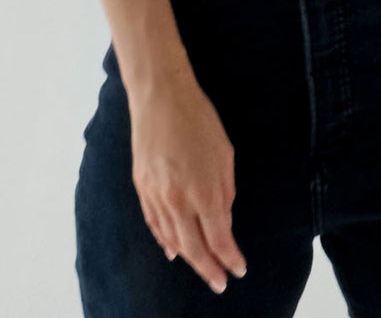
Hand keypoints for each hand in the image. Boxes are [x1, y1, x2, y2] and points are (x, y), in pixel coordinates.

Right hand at [128, 72, 248, 293]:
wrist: (159, 97)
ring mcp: (156, 195)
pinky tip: (171, 251)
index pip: (219, 239)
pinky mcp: (141, 187)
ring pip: (172, 239)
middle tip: (220, 284)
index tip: (238, 270)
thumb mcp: (224, 154)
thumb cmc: (198, 120)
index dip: (230, 259)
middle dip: (210, 269)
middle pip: (194, 248)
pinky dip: (163, 241)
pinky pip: (153, 224)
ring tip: (202, 269)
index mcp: (204, 192)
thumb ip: (224, 192)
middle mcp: (178, 201)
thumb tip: (223, 220)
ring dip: (188, 258)